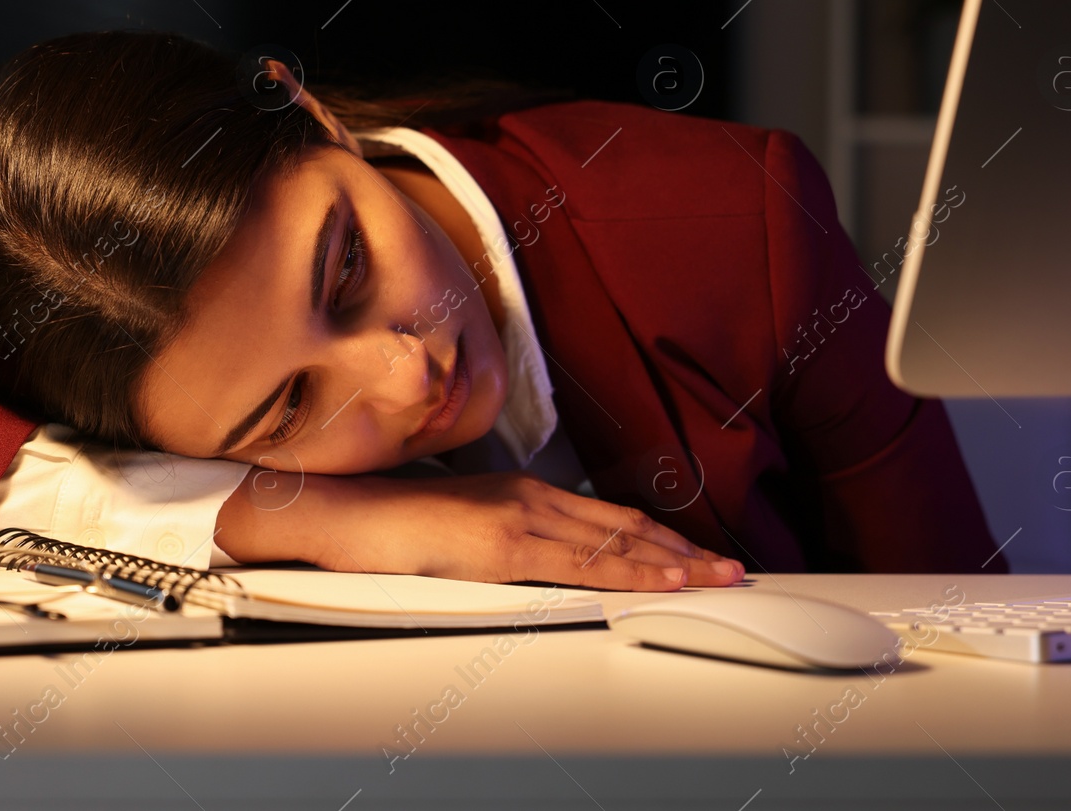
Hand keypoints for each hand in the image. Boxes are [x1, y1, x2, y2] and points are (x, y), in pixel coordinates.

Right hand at [218, 469, 743, 590]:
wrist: (336, 510)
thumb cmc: (385, 524)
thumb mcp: (457, 531)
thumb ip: (498, 543)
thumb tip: (529, 566)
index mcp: (519, 494)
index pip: (605, 519)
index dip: (657, 538)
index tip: (697, 554)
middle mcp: (527, 498)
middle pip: (623, 527)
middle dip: (684, 550)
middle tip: (734, 567)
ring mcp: (516, 518)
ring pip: (613, 541)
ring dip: (673, 559)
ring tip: (718, 574)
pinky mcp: (499, 544)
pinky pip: (578, 562)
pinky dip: (630, 568)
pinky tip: (662, 576)